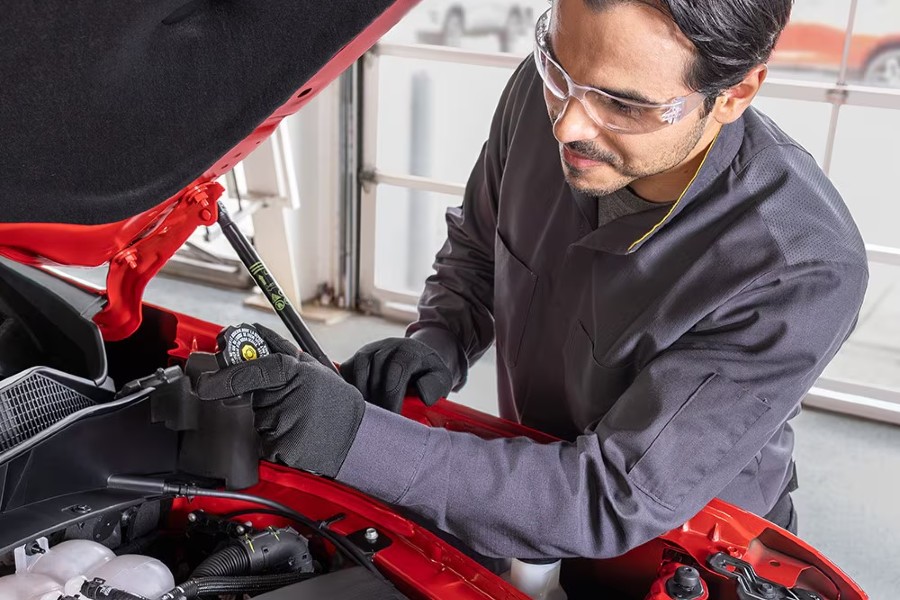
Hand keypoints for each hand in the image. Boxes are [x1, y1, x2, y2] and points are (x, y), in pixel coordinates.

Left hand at [196, 324, 363, 477]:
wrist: (356, 437)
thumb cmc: (335, 401)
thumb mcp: (314, 367)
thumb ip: (282, 351)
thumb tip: (254, 331)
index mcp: (293, 373)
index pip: (252, 371)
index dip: (226, 377)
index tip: (206, 384)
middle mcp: (285, 399)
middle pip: (254, 398)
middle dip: (263, 398)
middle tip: (292, 401)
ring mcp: (282, 425)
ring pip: (259, 420)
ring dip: (272, 419)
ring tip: (300, 419)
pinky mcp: (279, 450)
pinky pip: (264, 442)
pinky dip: (276, 439)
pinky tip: (298, 436)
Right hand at [339, 337, 451, 412]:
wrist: (419, 360)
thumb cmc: (429, 375)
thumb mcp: (441, 380)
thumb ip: (436, 387)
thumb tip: (423, 396)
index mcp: (411, 351)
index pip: (397, 369)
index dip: (392, 395)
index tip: (393, 417)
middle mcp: (389, 345)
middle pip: (375, 370)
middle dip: (377, 399)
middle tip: (380, 422)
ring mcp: (371, 349)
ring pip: (358, 369)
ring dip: (361, 394)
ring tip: (370, 413)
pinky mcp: (358, 357)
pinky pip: (347, 370)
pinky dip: (350, 387)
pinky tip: (360, 403)